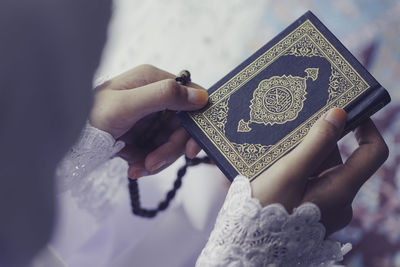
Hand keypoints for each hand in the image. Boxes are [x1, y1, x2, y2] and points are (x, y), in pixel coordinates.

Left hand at [90, 65, 207, 177]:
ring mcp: (149, 117)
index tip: (191, 149)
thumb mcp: (127, 105)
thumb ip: (164, 96)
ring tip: (136, 169)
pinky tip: (132, 167)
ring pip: (170, 142)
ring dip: (157, 160)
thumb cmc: (90, 115)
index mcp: (153, 81)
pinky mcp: (142, 134)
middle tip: (152, 165)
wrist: (67, 138)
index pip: (191, 98)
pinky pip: (157, 151)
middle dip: (169, 149)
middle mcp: (155, 97)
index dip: (196, 124)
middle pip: (181, 126)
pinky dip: (147, 163)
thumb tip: (202, 97)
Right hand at [251, 108, 388, 234]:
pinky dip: (299, 170)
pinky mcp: (311, 211)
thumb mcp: (289, 171)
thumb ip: (315, 143)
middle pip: (339, 159)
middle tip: (295, 128)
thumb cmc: (266, 209)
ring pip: (322, 170)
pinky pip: (311, 182)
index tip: (348, 111)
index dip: (366, 127)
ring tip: (277, 151)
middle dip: (318, 142)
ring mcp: (325, 208)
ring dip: (304, 156)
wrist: (248, 246)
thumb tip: (338, 114)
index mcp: (341, 190)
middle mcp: (339, 201)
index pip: (373, 152)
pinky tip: (276, 167)